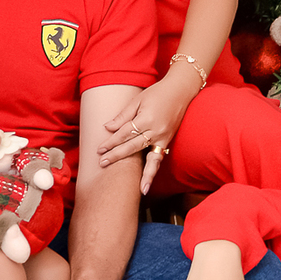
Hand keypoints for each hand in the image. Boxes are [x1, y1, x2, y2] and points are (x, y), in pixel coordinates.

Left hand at [99, 73, 193, 192]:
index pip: (125, 133)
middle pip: (133, 146)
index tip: (100, 149)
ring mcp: (164, 137)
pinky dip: (153, 171)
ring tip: (138, 189)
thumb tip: (108, 128)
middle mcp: (156, 130)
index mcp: (147, 118)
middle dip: (117, 156)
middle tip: (102, 163)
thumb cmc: (158, 93)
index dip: (111, 141)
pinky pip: (159, 158)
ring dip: (143, 174)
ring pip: (151, 158)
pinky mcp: (168, 141)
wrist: (181, 90)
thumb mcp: (138, 100)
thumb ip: (123, 116)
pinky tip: (147, 183)